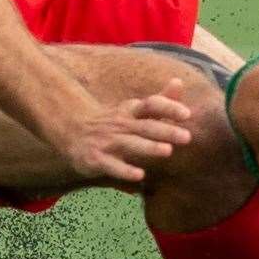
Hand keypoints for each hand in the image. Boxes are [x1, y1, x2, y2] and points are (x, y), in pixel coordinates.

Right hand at [59, 79, 191, 183]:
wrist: (71, 131)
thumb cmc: (114, 122)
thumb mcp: (134, 109)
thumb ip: (159, 100)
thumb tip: (179, 82)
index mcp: (131, 111)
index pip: (151, 105)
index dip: (168, 107)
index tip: (187, 114)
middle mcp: (120, 124)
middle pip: (145, 126)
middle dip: (166, 131)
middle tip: (187, 137)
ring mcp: (107, 141)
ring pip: (130, 144)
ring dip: (149, 147)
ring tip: (167, 151)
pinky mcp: (96, 159)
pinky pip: (112, 165)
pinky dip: (125, 170)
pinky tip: (140, 176)